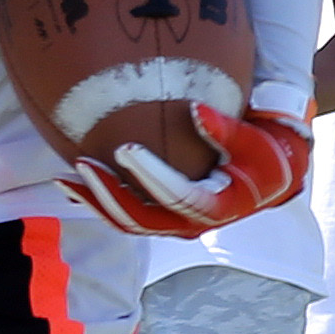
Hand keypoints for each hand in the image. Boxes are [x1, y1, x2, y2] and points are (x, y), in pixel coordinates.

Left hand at [71, 104, 311, 236]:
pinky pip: (126, 215)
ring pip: (127, 222)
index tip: (124, 148)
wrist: (271, 177)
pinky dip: (98, 202)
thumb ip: (225, 128)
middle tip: (81, 164)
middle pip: (142, 218)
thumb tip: (194, 109)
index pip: (177, 195)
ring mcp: (175, 224)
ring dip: (94, 202)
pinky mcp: (163, 217)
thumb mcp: (254, 140)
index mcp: (218, 206)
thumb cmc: (265, 153)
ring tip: (64, 179)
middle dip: (108, 193)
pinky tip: (72, 184)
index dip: (149, 174)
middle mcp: (193, 223)